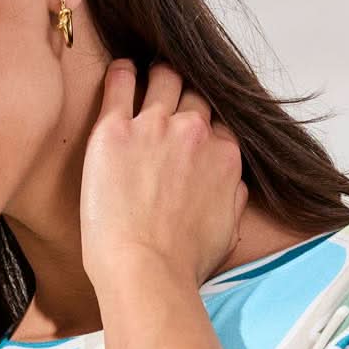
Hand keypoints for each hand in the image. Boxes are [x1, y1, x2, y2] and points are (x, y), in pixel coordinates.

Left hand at [80, 58, 247, 294]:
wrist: (145, 275)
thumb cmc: (182, 266)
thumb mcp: (227, 233)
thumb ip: (234, 199)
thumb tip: (234, 184)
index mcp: (224, 156)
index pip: (218, 123)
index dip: (203, 125)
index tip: (191, 131)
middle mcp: (194, 133)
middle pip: (193, 94)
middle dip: (182, 96)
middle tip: (167, 101)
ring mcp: (154, 126)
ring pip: (163, 77)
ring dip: (156, 76)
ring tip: (144, 79)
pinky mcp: (114, 130)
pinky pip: (120, 83)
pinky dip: (121, 73)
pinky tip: (121, 73)